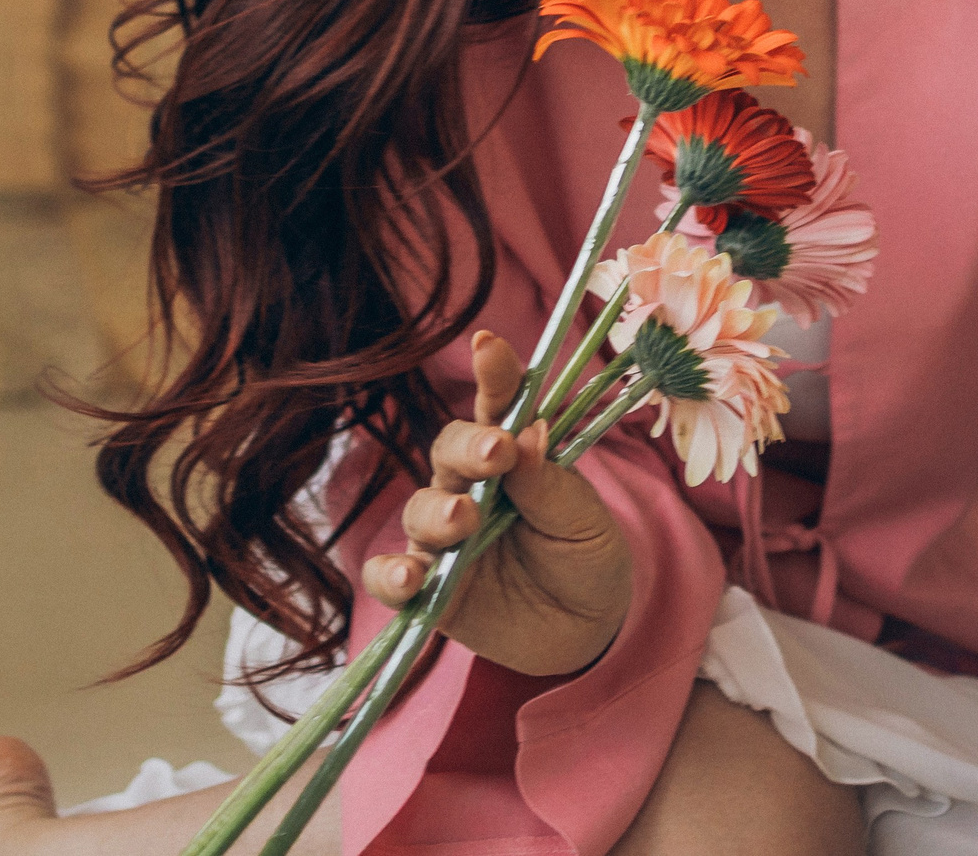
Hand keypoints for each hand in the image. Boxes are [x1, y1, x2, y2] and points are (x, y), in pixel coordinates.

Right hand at [362, 329, 636, 676]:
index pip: (497, 409)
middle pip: (449, 452)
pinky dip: (391, 575)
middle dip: (467, 447)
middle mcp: (471, 489)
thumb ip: (553, 486)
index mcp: (514, 460)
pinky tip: (409, 578)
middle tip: (495, 451)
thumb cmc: (585, 561)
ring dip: (438, 510)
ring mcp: (445, 539)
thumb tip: (530, 432)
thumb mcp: (586, 524)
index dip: (492, 376)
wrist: (584, 633)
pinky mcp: (427, 589)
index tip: (489, 343)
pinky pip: (391, 576)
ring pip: (420, 509)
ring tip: (465, 519)